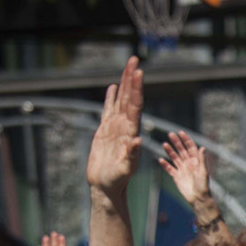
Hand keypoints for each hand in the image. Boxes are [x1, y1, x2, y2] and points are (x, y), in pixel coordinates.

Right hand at [86, 57, 143, 192]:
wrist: (107, 186)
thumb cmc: (117, 181)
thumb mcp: (125, 169)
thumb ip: (132, 156)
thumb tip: (138, 141)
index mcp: (131, 132)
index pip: (136, 106)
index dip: (137, 88)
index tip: (139, 72)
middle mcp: (126, 127)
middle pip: (130, 97)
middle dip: (132, 78)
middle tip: (135, 59)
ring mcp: (116, 128)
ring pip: (121, 100)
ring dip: (125, 83)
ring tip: (128, 65)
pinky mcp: (106, 131)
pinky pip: (109, 110)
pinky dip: (111, 97)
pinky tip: (113, 87)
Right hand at [158, 131, 212, 206]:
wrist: (198, 199)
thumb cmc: (203, 186)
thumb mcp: (203, 172)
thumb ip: (202, 160)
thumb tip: (202, 147)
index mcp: (196, 161)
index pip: (190, 148)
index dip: (186, 140)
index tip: (180, 132)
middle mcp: (188, 164)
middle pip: (181, 150)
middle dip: (176, 142)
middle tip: (170, 134)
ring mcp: (182, 170)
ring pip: (174, 158)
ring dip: (170, 151)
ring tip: (164, 144)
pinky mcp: (176, 177)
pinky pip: (169, 169)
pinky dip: (165, 165)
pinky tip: (160, 159)